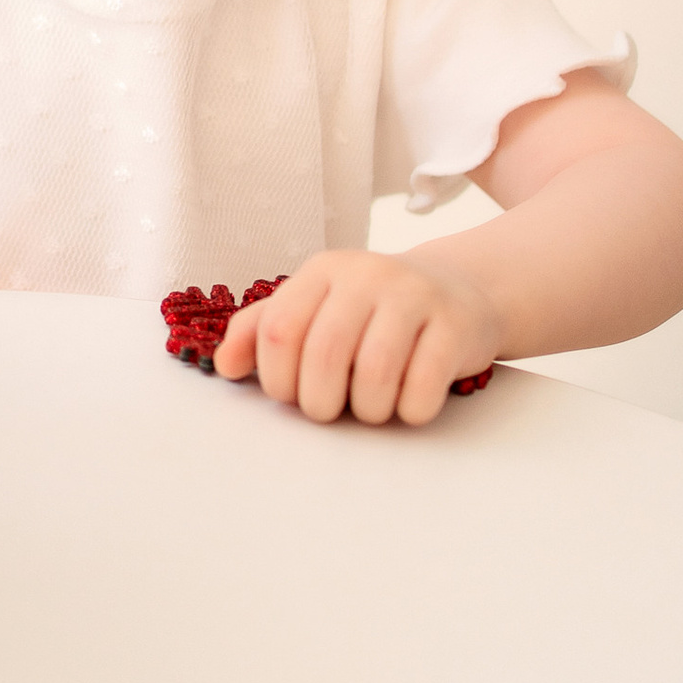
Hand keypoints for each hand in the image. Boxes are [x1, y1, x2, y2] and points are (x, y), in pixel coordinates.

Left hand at [211, 247, 501, 428]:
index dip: (276, 377)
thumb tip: (224, 367)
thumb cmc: (372, 313)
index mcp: (324, 271)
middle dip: (320, 403)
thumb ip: (263, 331)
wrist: (459, 291)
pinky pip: (424, 386)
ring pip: (376, 374)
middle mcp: (367, 275)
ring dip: (368, 411)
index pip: (278, 328)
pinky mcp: (455, 325)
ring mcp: (415, 296)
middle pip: (325, 354)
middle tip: (330, 410)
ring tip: (371, 408)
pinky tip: (409, 403)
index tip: (290, 393)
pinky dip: (411, 411)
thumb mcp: (317, 308)